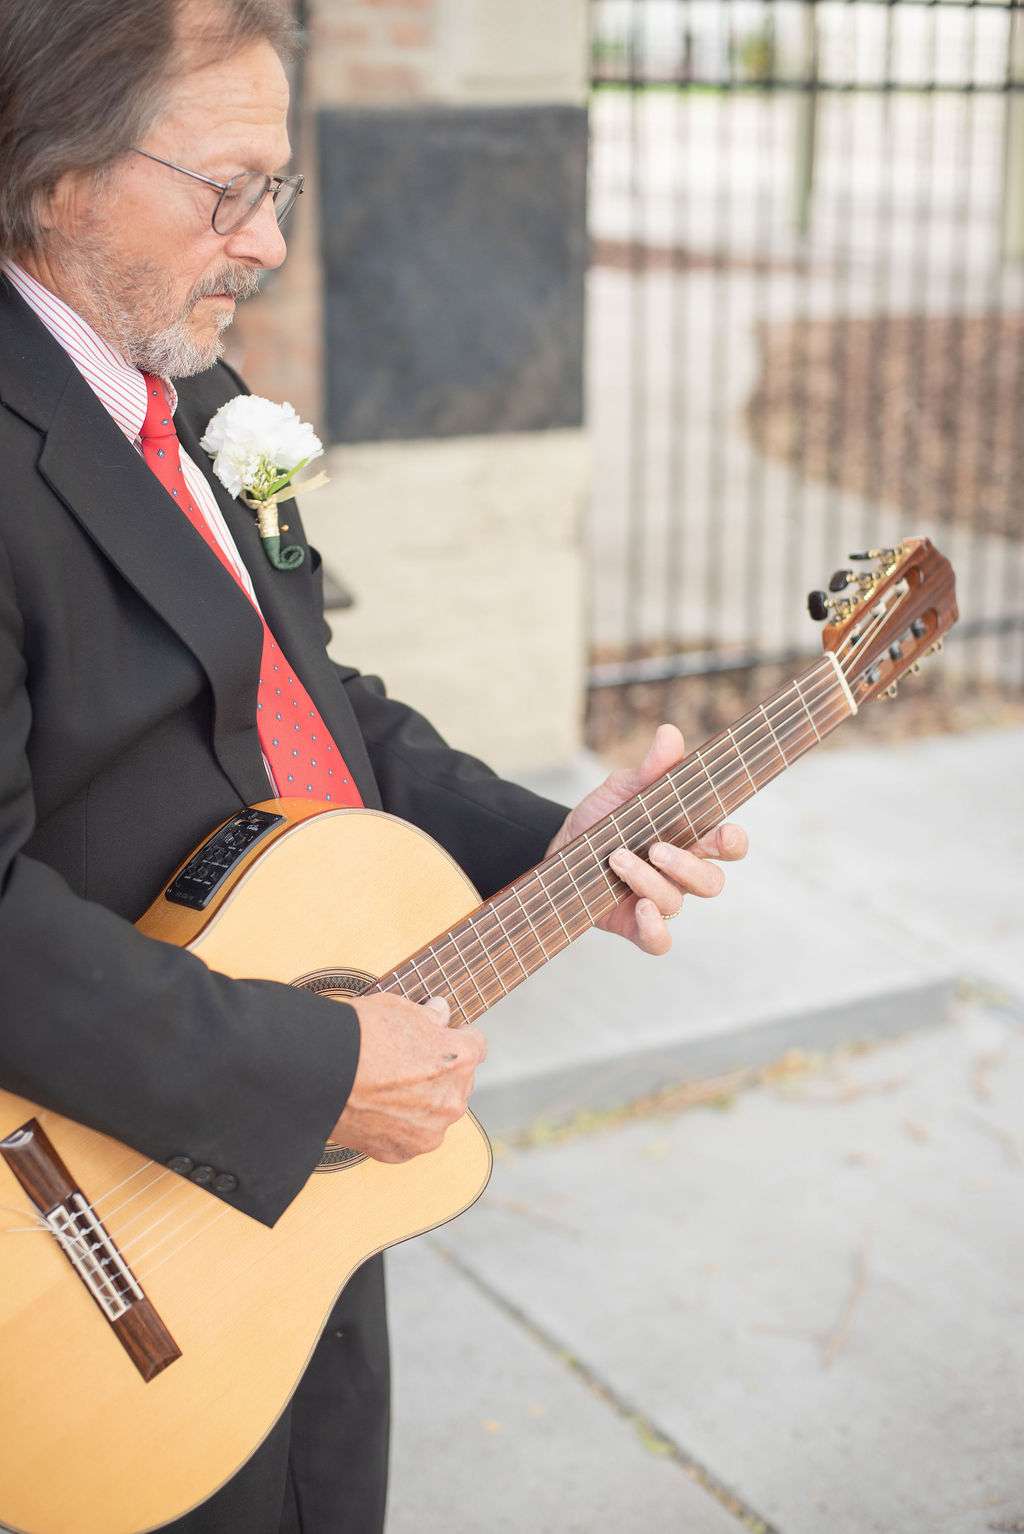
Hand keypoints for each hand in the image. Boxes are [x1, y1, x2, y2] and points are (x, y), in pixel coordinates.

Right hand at [331, 994, 485, 1162]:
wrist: (319, 1072)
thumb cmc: (359, 1034)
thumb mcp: (399, 1009)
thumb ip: (429, 1015)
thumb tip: (440, 1013)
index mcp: (459, 1059)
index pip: (476, 1045)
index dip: (458, 1037)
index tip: (443, 1037)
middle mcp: (452, 1099)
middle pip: (459, 1083)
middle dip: (441, 1073)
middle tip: (407, 1063)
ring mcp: (428, 1131)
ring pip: (436, 1114)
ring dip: (422, 1104)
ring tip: (387, 1088)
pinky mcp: (402, 1152)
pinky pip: (410, 1138)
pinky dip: (399, 1127)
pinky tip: (376, 1109)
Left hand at [546, 723, 747, 954]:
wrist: (557, 847)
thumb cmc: (601, 818)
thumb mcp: (622, 789)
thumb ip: (651, 769)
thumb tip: (670, 734)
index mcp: (689, 837)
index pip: (729, 845)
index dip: (733, 842)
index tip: (722, 833)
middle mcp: (681, 874)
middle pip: (712, 881)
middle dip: (688, 866)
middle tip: (656, 848)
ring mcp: (659, 901)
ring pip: (676, 903)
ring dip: (648, 881)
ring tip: (618, 859)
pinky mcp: (634, 925)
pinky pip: (659, 941)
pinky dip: (654, 929)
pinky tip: (639, 908)